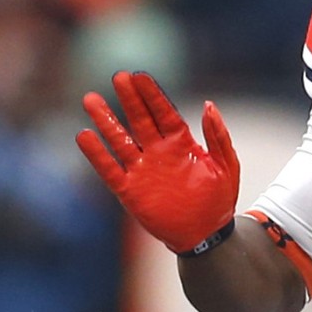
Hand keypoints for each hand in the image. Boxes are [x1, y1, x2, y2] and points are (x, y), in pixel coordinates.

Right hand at [76, 69, 238, 253]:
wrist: (207, 236)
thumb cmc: (219, 200)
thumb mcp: (227, 167)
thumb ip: (218, 137)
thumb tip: (209, 105)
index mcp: (181, 144)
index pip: (163, 113)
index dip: (152, 94)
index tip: (140, 75)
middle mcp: (157, 152)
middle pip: (140, 120)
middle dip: (130, 99)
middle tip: (118, 77)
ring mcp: (142, 170)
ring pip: (120, 140)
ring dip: (106, 121)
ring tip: (91, 99)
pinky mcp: (129, 191)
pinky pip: (110, 170)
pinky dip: (97, 155)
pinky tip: (84, 136)